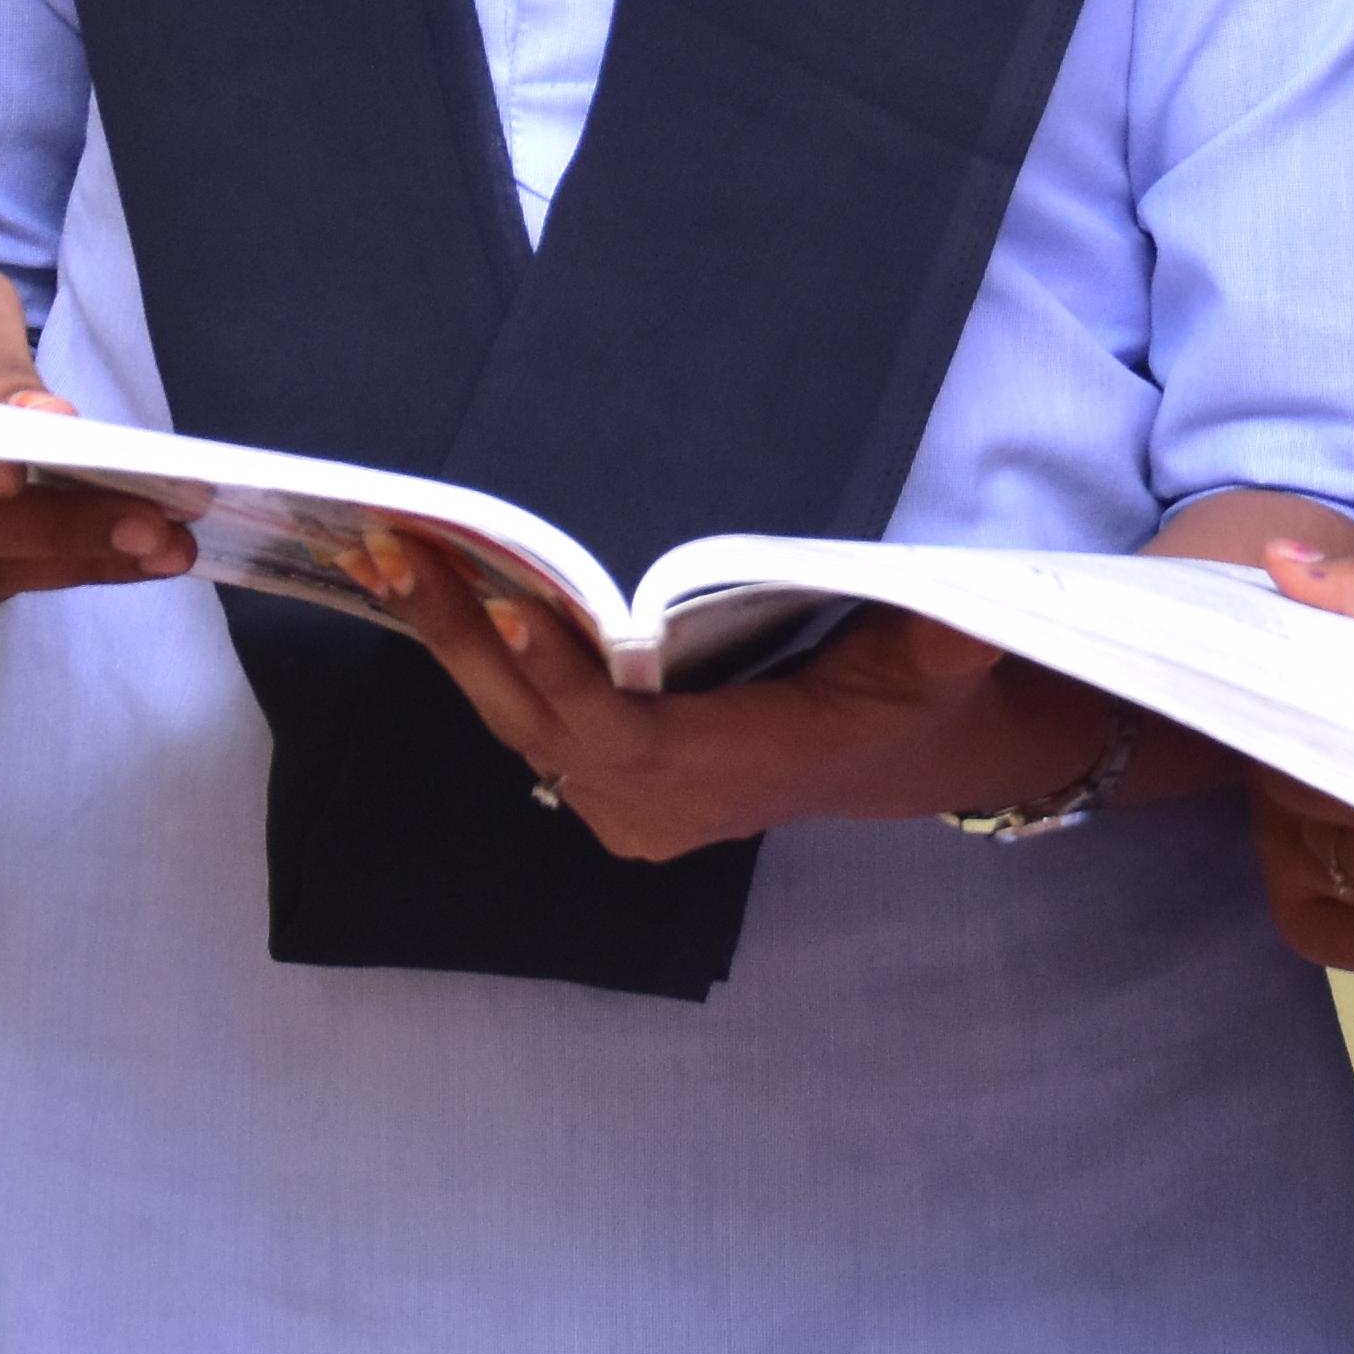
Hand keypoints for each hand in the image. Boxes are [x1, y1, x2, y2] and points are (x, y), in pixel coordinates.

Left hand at [349, 544, 1120, 864]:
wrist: (888, 755)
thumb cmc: (905, 697)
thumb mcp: (935, 669)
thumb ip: (938, 649)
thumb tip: (964, 623)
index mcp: (727, 776)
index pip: (624, 735)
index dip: (568, 679)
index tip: (519, 606)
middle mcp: (654, 808)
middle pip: (540, 721)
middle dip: (465, 634)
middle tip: (401, 545)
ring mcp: (617, 805)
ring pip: (516, 719)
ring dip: (452, 636)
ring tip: (389, 548)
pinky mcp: (598, 784)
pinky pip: (523, 718)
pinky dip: (477, 653)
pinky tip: (427, 584)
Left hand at [1237, 533, 1353, 971]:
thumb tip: (1274, 565)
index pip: (1273, 736)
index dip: (1262, 707)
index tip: (1275, 686)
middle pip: (1281, 802)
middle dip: (1283, 761)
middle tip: (1317, 727)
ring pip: (1297, 864)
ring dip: (1295, 825)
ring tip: (1335, 784)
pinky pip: (1327, 931)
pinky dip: (1311, 894)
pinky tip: (1336, 854)